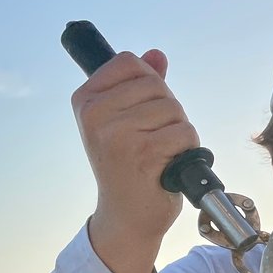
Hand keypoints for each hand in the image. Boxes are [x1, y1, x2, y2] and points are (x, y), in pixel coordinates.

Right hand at [73, 49, 198, 272]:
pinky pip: (184, 133)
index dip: (150, 84)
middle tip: (154, 139)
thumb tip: (156, 55)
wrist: (126, 216)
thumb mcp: (125, 121)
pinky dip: (187, 150)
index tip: (143, 112)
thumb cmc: (129, 168)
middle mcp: (95, 113)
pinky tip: (168, 166)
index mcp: (85, 100)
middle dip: (168, 111)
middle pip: (156, 85)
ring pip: (173, 109)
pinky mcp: (141, 152)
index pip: (130, 63)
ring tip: (160, 154)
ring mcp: (116, 133)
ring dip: (179, 132)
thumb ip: (140, 86)